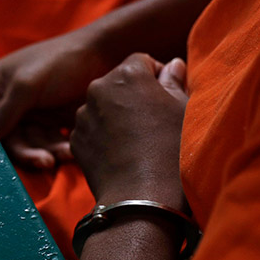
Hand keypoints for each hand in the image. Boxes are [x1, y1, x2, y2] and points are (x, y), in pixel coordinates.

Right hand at [0, 28, 111, 168]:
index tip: (1, 157)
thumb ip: (5, 112)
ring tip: (65, 154)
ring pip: (30, 145)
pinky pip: (49, 144)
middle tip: (45, 161)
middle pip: (8, 138)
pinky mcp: (51, 123)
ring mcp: (31, 114)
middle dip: (26, 151)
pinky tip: (72, 150)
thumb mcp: (27, 84)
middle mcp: (8, 103)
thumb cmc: (60, 60)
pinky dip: (59, 150)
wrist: (103, 54)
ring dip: (45, 152)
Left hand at [69, 54, 188, 207]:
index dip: (156, 77)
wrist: (144, 198)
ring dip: (116, 115)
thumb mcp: (184, 111)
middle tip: (153, 121)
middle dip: (133, 95)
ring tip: (137, 141)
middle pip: (118, 82)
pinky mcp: (75, 140)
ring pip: (102, 106)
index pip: (142, 61)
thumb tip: (172, 66)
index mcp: (127, 75)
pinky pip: (91, 129)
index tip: (167, 98)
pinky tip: (121, 154)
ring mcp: (82, 116)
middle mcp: (97, 89)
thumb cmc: (173, 151)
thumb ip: (175, 82)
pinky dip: (103, 136)